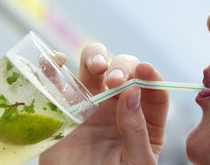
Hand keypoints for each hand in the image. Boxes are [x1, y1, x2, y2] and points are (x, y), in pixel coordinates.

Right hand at [39, 43, 168, 164]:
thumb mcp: (137, 161)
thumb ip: (137, 129)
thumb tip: (132, 91)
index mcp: (145, 119)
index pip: (153, 90)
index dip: (151, 76)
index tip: (145, 70)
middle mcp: (120, 105)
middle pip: (125, 71)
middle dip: (123, 68)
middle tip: (116, 81)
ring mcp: (92, 103)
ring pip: (94, 66)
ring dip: (95, 56)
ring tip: (97, 66)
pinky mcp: (66, 107)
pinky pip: (60, 81)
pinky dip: (56, 65)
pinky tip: (58, 60)